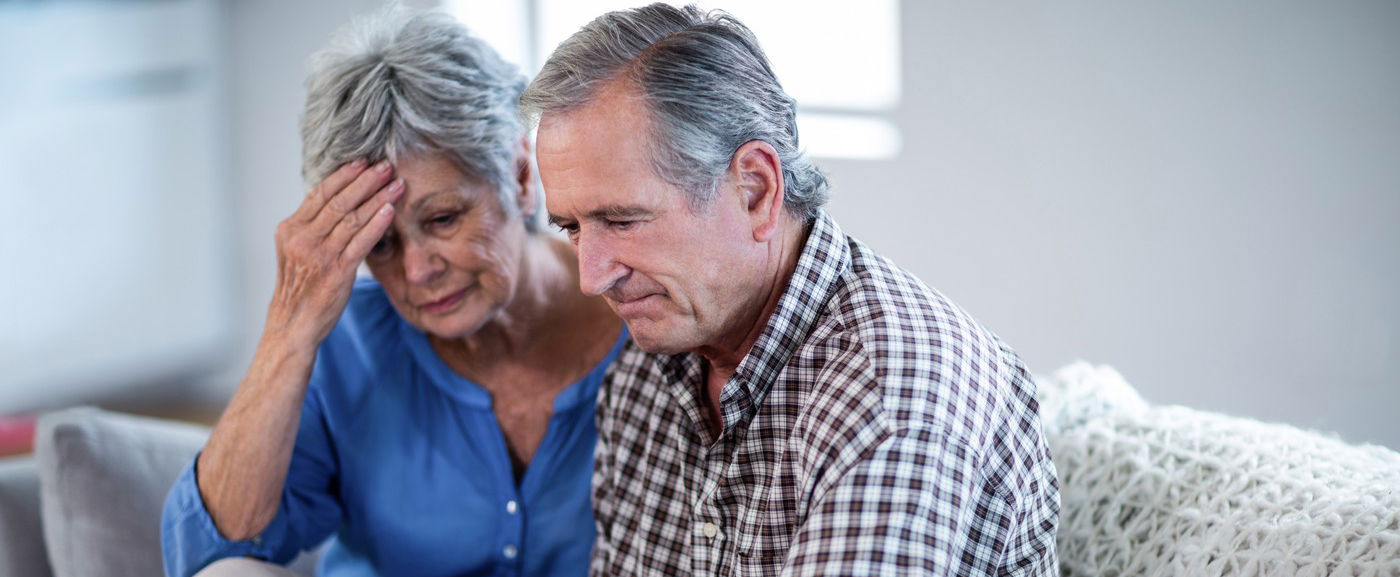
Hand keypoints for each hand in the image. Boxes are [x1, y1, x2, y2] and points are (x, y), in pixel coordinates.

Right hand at [266, 159, 402, 345]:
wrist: (293, 323)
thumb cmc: (301, 286)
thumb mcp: (297, 250)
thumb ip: (313, 227)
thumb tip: (338, 201)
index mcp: (291, 229)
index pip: (320, 194)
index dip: (344, 176)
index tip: (363, 161)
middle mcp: (303, 238)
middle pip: (338, 201)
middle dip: (365, 180)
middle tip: (386, 165)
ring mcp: (319, 254)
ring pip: (351, 218)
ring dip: (377, 198)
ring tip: (396, 183)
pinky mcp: (336, 271)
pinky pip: (360, 242)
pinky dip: (376, 224)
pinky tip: (390, 210)